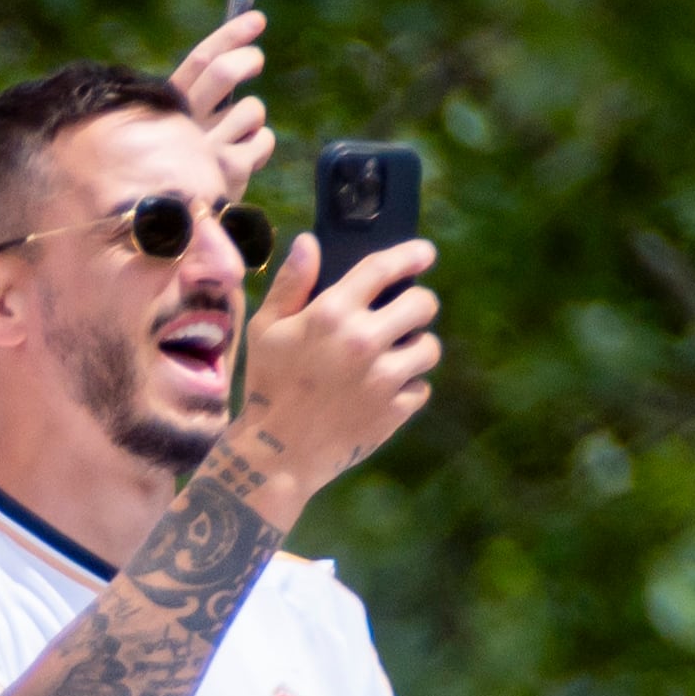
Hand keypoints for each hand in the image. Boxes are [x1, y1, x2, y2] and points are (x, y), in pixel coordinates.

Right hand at [169, 8, 274, 201]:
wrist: (176, 226)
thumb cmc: (180, 169)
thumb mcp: (180, 132)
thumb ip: (201, 101)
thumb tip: (236, 58)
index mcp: (168, 110)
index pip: (200, 61)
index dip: (231, 35)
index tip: (257, 19)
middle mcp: (184, 125)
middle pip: (224, 73)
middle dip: (247, 60)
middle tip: (255, 61)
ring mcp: (207, 148)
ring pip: (252, 109)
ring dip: (252, 121)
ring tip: (234, 141)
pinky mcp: (230, 170)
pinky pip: (264, 139)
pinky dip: (260, 147)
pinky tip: (242, 162)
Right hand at [226, 228, 439, 523]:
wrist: (277, 454)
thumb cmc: (267, 385)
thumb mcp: (265, 330)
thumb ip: (291, 284)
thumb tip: (308, 241)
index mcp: (331, 314)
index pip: (383, 270)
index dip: (410, 255)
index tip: (426, 253)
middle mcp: (363, 340)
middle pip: (423, 305)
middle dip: (416, 307)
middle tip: (402, 318)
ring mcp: (384, 377)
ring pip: (429, 347)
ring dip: (414, 350)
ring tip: (391, 360)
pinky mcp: (397, 409)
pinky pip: (422, 387)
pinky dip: (407, 389)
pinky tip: (381, 394)